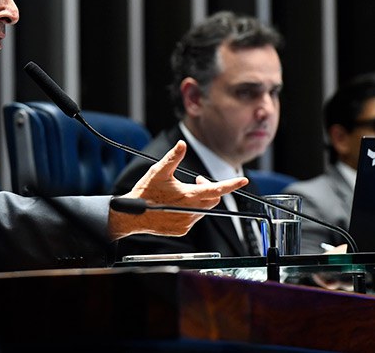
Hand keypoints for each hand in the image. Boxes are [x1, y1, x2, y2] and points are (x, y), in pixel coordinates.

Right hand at [108, 140, 247, 239]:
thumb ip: (173, 157)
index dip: (231, 184)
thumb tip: (182, 144)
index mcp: (188, 195)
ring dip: (198, 200)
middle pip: (212, 200)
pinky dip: (190, 211)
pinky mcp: (181, 230)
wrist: (131, 216)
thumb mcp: (158, 171)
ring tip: (181, 194)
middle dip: (209, 189)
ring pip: (203, 210)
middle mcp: (190, 211)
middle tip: (196, 181)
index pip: (216, 189)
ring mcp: (186, 222)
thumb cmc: (145, 193)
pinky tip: (175, 205)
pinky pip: (193, 219)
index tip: (242, 180)